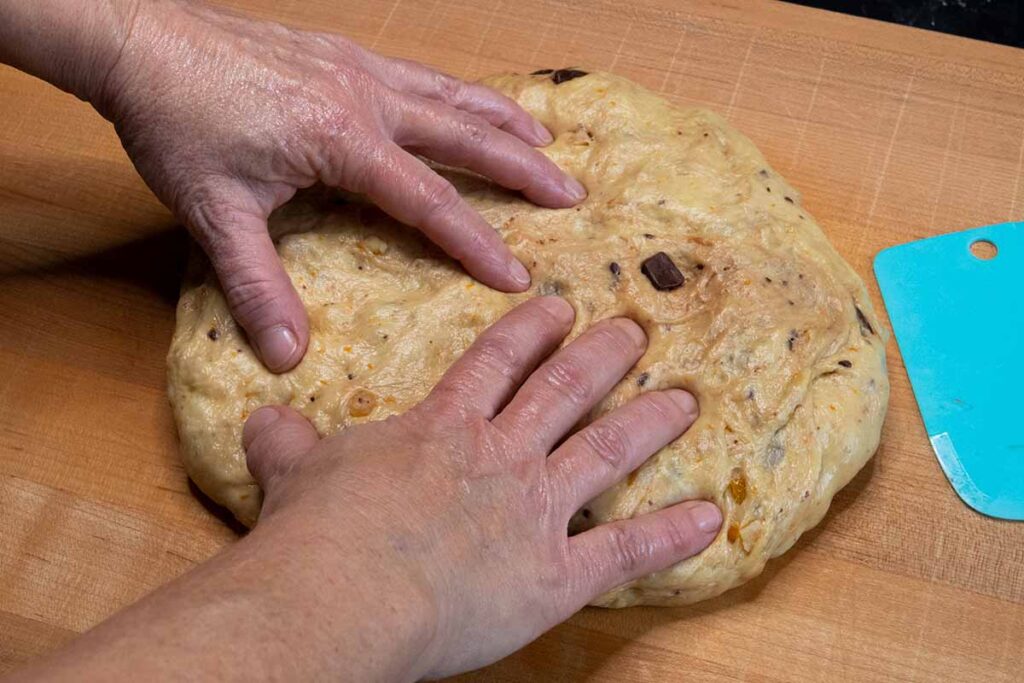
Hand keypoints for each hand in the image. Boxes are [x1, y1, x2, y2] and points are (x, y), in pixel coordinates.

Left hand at [98, 0, 583, 370]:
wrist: (139, 40)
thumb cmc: (177, 123)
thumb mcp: (214, 213)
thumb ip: (257, 285)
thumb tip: (286, 353)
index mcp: (342, 140)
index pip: (428, 200)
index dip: (476, 241)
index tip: (519, 277)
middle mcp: (365, 99)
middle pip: (464, 136)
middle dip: (521, 169)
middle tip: (570, 195)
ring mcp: (358, 70)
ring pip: (451, 95)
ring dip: (502, 120)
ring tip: (547, 141)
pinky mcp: (343, 54)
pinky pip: (422, 73)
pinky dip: (461, 91)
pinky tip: (472, 101)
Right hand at [243, 297, 720, 677]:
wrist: (338, 596)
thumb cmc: (314, 533)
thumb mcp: (294, 473)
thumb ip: (288, 443)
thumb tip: (263, 420)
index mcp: (443, 427)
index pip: (497, 360)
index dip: (531, 328)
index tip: (559, 306)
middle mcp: (499, 454)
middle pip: (563, 389)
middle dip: (603, 355)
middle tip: (637, 329)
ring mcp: (534, 509)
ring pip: (605, 449)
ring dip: (649, 421)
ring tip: (686, 399)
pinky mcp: (554, 573)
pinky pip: (624, 549)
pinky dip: (671, 533)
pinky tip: (710, 515)